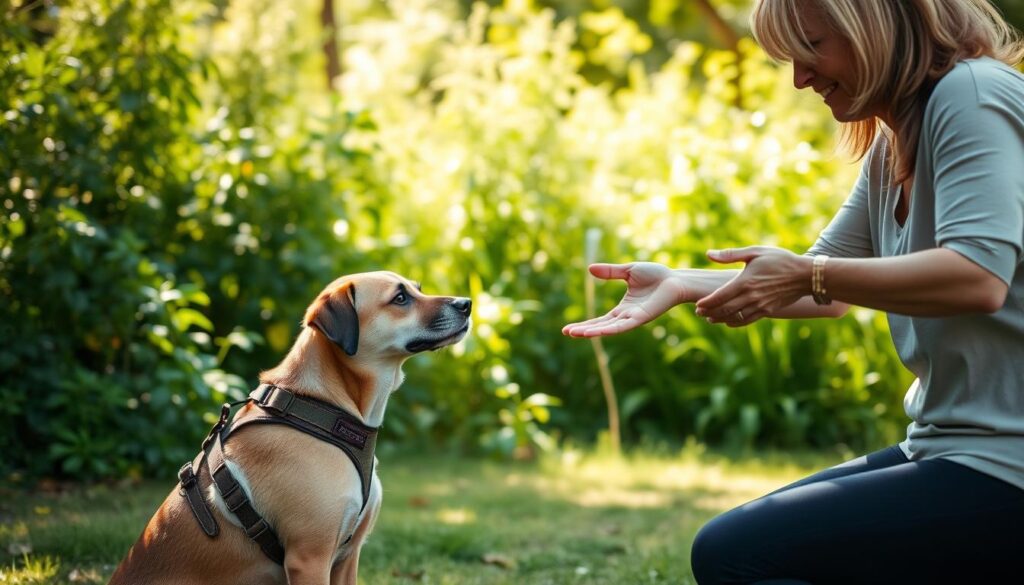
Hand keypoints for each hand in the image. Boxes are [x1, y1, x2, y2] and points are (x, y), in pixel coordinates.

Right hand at [562, 262, 684, 336]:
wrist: (675, 278)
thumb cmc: (656, 275)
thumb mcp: (628, 271)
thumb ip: (610, 272)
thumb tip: (589, 269)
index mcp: (623, 309)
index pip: (600, 320)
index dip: (585, 324)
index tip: (567, 328)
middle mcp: (626, 317)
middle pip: (601, 327)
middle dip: (584, 331)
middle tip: (566, 333)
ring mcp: (634, 319)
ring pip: (609, 329)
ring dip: (592, 332)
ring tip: (575, 333)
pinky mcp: (642, 318)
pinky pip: (623, 326)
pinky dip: (609, 329)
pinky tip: (598, 332)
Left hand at [695, 247, 810, 325]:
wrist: (805, 275)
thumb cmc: (779, 260)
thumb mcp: (755, 252)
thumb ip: (730, 255)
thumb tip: (708, 254)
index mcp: (745, 281)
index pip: (720, 297)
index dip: (706, 303)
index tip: (697, 305)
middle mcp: (751, 296)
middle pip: (724, 309)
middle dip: (710, 313)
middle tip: (699, 313)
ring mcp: (760, 306)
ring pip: (735, 317)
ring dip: (720, 319)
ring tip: (710, 319)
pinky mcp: (768, 311)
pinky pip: (748, 320)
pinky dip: (735, 323)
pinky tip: (728, 322)